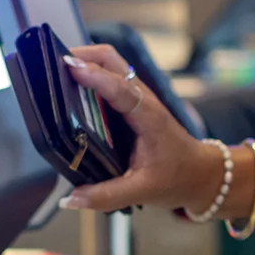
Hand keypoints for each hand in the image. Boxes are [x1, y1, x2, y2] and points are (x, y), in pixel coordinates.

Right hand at [58, 45, 221, 213]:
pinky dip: (91, 73)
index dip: (95, 77)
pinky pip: (110, 79)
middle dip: (84, 55)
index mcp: (148, 117)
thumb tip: (71, 199)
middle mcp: (143, 100)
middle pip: (113, 61)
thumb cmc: (178, 178)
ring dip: (86, 61)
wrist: (201, 174)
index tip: (70, 68)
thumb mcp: (142, 192)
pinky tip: (71, 85)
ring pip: (111, 65)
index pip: (120, 89)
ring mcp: (138, 98)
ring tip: (55, 70)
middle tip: (53, 62)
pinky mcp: (133, 103)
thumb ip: (105, 196)